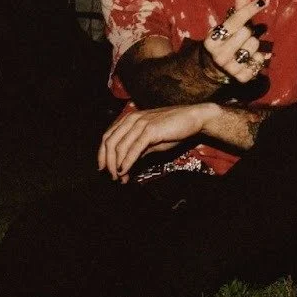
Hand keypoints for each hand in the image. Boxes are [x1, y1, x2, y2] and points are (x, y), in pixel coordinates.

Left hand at [98, 103, 215, 180]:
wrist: (194, 119)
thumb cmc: (174, 129)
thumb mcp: (152, 141)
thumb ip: (137, 151)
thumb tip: (125, 166)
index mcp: (130, 119)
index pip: (108, 136)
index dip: (102, 154)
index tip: (103, 168)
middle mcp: (132, 119)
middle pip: (110, 142)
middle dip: (108, 161)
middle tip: (111, 176)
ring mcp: (140, 123)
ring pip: (119, 146)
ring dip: (116, 165)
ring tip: (119, 177)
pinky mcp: (150, 130)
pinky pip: (133, 148)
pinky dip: (127, 161)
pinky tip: (124, 171)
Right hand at [202, 0, 271, 82]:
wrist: (218, 68)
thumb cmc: (227, 40)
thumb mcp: (228, 25)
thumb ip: (237, 8)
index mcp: (212, 39)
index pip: (234, 20)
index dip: (248, 9)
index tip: (261, 2)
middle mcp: (219, 54)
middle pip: (246, 33)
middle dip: (249, 32)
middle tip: (244, 35)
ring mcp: (229, 67)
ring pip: (253, 46)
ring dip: (255, 44)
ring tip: (247, 46)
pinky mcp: (241, 77)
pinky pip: (258, 62)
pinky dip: (258, 58)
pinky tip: (250, 58)